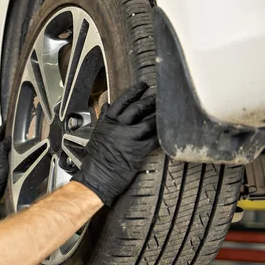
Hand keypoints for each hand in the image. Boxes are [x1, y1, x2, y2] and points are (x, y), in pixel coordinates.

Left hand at [0, 124, 10, 203]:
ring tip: (15, 136)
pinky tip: (15, 150)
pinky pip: (6, 153)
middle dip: (5, 133)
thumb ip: (3, 147)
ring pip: (3, 146)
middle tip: (12, 127)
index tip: (7, 122)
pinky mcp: (1, 164)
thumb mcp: (1, 159)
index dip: (2, 128)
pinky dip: (10, 149)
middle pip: (0, 139)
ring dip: (8, 140)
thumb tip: (7, 138)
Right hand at [72, 82, 158, 206]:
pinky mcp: (138, 151)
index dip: (133, 92)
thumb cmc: (94, 161)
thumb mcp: (95, 135)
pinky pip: (154, 138)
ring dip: (159, 115)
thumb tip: (106, 106)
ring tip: (167, 111)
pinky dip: (162, 134)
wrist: (95, 178)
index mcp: (107, 123)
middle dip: (150, 100)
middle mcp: (117, 128)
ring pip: (148, 121)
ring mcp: (128, 138)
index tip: (142, 86)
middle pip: (137, 108)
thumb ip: (103, 120)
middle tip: (158, 96)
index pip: (121, 102)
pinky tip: (169, 131)